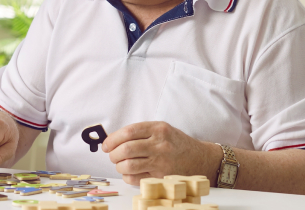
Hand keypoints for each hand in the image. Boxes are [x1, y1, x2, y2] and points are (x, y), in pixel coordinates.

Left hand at [102, 121, 220, 185]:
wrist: (200, 158)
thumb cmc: (176, 142)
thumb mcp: (161, 128)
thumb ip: (141, 131)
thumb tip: (114, 139)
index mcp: (158, 128)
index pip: (128, 132)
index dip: (112, 139)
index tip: (106, 144)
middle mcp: (159, 144)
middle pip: (126, 149)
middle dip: (113, 153)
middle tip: (111, 155)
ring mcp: (161, 162)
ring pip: (129, 165)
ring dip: (119, 166)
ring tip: (120, 163)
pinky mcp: (162, 177)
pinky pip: (136, 178)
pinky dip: (127, 176)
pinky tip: (129, 172)